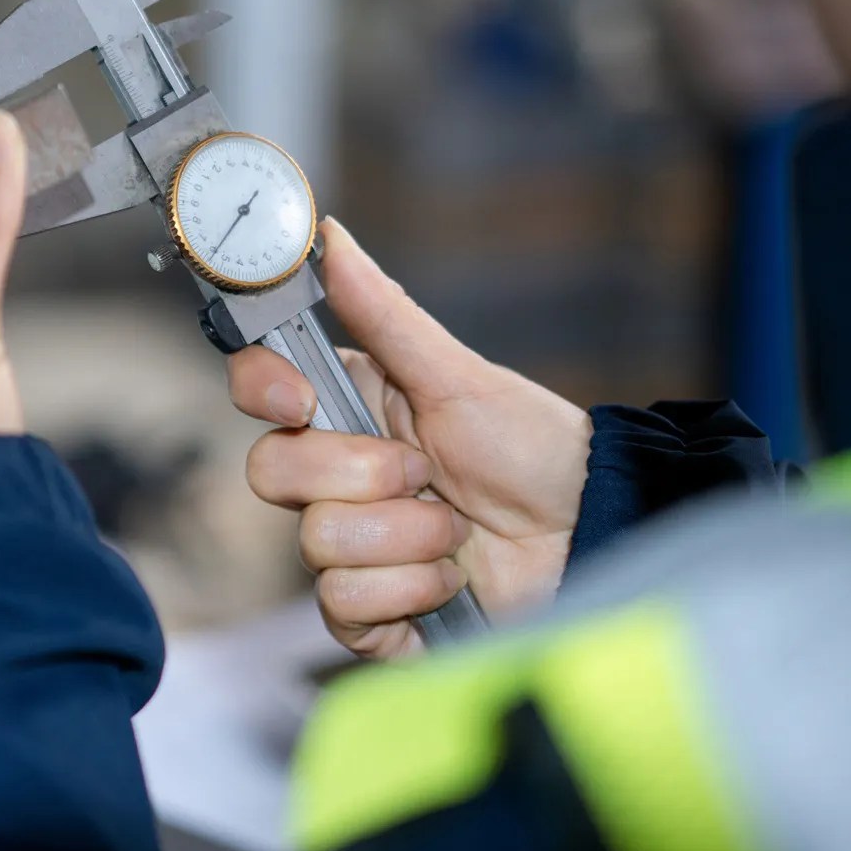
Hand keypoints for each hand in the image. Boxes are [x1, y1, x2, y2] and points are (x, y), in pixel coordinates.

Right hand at [229, 220, 591, 656]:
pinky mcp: (373, 615)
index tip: (301, 400)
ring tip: (457, 532)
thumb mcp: (459, 376)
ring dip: (406, 541)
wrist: (592, 533)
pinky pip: (345, 610)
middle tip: (426, 473)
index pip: (259, 393)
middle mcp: (338, 479)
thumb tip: (332, 235)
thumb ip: (384, 313)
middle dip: (363, 477)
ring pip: (317, 547)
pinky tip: (451, 582)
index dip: (263, 392)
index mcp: (348, 410)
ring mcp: (351, 549)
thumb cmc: (532, 448)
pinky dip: (410, 595)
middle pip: (274, 474)